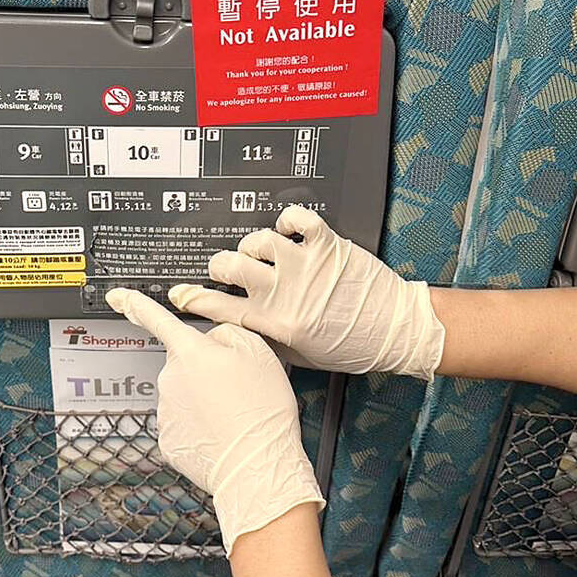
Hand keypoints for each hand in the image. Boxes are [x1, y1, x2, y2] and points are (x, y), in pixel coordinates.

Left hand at [105, 288, 323, 555]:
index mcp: (190, 352)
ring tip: (233, 414)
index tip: (116, 296)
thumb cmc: (262, 411)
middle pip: (184, 362)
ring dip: (202, 399)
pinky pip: (182, 422)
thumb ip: (228, 333)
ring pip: (183, 393)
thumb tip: (212, 339)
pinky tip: (220, 433)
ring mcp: (165, 411)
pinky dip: (199, 426)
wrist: (258, 468)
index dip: (134, 303)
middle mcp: (170, 378)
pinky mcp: (168, 440)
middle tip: (235, 389)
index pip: (155, 319)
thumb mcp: (259, 352)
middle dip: (203, 370)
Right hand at [168, 205, 444, 381]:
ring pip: (257, 241)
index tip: (181, 293)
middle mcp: (285, 292)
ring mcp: (304, 265)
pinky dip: (287, 220)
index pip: (220, 308)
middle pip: (229, 267)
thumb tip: (240, 326)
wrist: (395, 330)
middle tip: (227, 269)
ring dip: (254, 246)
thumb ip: (267, 339)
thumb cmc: (352, 347)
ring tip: (262, 253)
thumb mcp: (300, 356)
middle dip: (220, 266)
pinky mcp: (326, 245)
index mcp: (275, 324)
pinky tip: (288, 231)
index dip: (194, 298)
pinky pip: (296, 219)